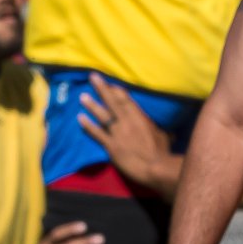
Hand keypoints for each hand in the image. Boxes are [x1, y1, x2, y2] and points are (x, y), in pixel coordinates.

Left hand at [78, 75, 170, 189]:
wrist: (156, 166)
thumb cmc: (162, 151)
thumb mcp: (162, 133)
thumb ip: (155, 127)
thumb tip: (159, 125)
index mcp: (141, 117)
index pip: (127, 100)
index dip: (117, 90)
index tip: (109, 82)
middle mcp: (128, 121)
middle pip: (114, 102)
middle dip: (103, 89)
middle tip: (93, 76)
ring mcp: (119, 133)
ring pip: (104, 115)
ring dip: (93, 105)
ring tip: (82, 96)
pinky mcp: (112, 146)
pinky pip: (98, 134)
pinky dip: (88, 125)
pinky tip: (80, 118)